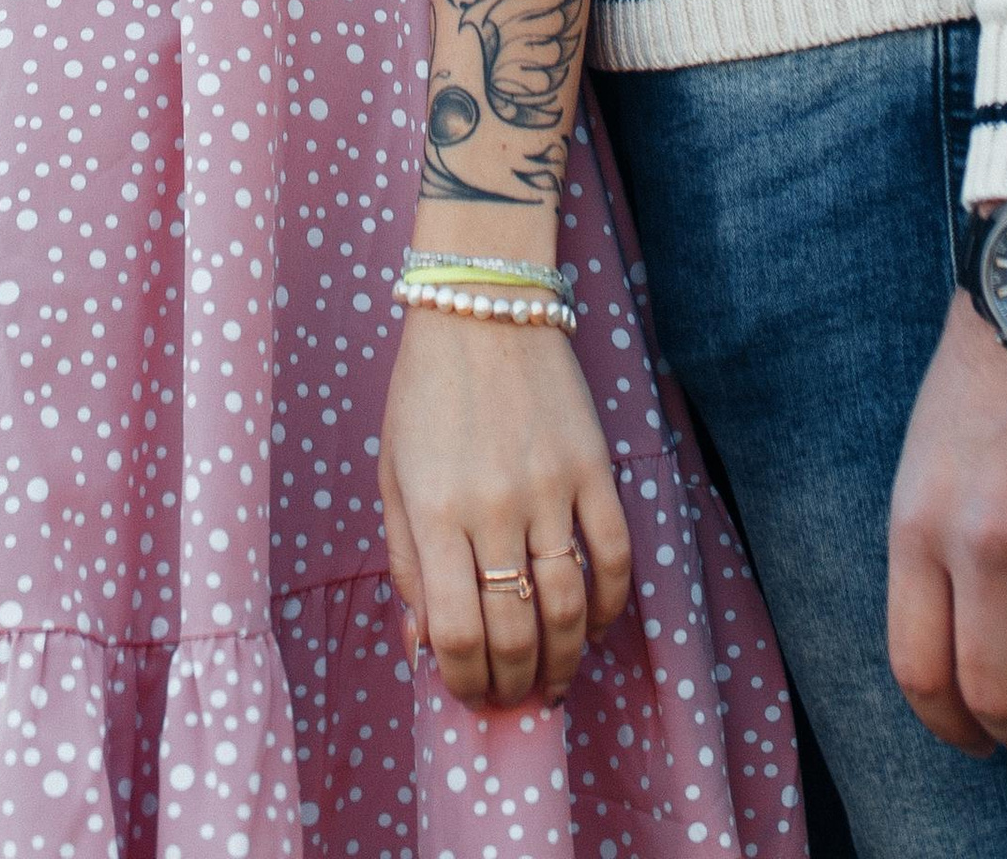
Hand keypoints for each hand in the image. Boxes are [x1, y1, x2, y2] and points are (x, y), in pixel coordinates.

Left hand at [379, 310, 631, 708]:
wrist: (483, 306)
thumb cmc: (425, 391)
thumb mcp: (392, 474)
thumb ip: (406, 563)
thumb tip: (423, 647)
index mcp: (434, 510)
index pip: (453, 631)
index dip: (462, 680)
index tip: (466, 695)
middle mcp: (493, 506)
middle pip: (515, 632)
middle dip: (513, 684)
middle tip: (512, 699)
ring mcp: (550, 487)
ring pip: (569, 608)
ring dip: (563, 662)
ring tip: (552, 684)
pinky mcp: (594, 468)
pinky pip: (615, 557)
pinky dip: (608, 607)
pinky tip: (593, 628)